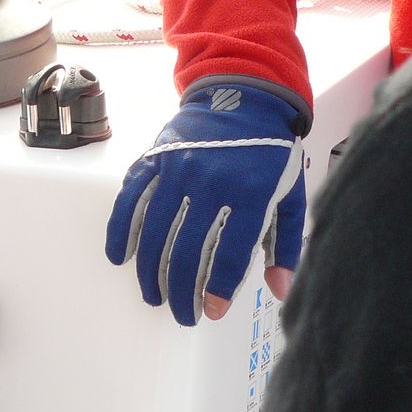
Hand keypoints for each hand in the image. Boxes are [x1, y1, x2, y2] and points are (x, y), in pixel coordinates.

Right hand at [105, 82, 305, 325]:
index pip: (230, 253)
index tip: (211, 312)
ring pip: (155, 233)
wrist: (245, 96)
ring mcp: (178, 170)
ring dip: (150, 272)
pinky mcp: (154, 160)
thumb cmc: (270, 152)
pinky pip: (130, 201)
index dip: (218, 289)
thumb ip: (286, 243)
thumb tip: (281, 290)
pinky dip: (120, 231)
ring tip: (153, 296)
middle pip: (187, 251)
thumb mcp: (291, 194)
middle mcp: (211, 182)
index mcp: (250, 193)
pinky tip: (119, 257)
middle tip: (182, 314)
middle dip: (182, 292)